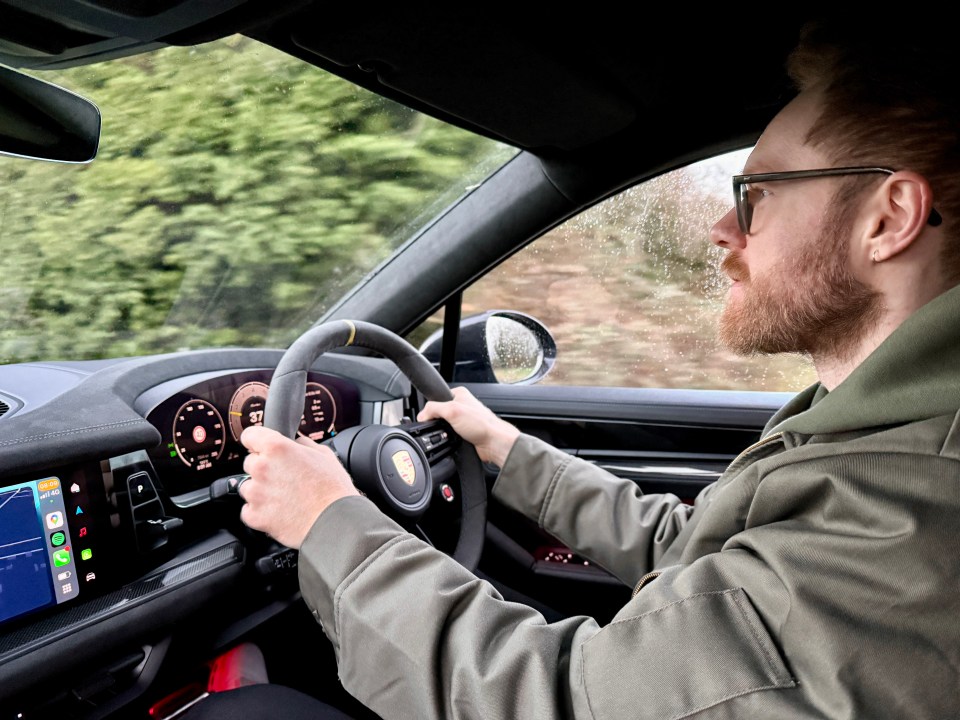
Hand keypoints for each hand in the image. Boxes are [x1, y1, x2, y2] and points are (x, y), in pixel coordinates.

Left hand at [238, 425, 359, 548]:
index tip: (261, 448)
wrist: (335, 522)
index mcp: (277, 448)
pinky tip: (280, 511)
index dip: (257, 441)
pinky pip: (248, 510)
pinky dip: (260, 512)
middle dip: (264, 469)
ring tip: (285, 498)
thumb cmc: (333, 490)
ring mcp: (256, 493)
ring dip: (261, 491)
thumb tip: (295, 442)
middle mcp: (262, 468)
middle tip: (285, 479)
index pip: (250, 435)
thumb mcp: (324, 454)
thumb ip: (303, 444)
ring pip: (248, 487)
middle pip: (250, 462)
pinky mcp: (254, 515)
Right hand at [417, 386, 519, 466]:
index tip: (428, 417)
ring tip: (450, 434)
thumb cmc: (482, 424)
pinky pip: (450, 434)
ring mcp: (464, 419)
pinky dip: (449, 438)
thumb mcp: (452, 411)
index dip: (431, 408)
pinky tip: (453, 440)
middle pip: (439, 413)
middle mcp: (462, 405)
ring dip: (444, 431)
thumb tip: (422, 415)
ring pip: (444, 425)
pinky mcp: (465, 432)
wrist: (494, 443)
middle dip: (438, 421)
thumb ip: (434, 409)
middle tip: (442, 426)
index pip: (436, 398)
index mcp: (460, 394)